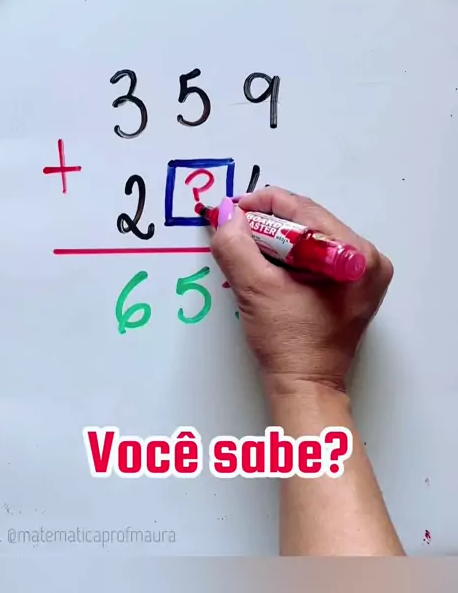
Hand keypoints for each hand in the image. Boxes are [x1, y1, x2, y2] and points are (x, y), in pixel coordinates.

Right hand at [210, 188, 392, 396]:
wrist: (305, 387)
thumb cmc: (288, 345)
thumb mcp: (255, 289)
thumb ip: (236, 246)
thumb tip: (226, 214)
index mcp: (356, 256)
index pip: (304, 210)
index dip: (262, 205)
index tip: (231, 211)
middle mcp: (367, 260)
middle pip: (308, 221)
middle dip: (268, 224)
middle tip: (235, 229)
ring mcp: (363, 273)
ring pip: (309, 236)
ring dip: (276, 238)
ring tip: (248, 248)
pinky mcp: (352, 285)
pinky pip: (315, 254)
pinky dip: (289, 254)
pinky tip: (268, 264)